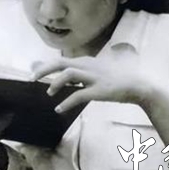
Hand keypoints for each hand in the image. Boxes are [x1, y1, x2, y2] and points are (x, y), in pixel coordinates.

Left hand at [32, 56, 148, 112]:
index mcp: (86, 62)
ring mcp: (94, 77)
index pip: (62, 60)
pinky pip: (79, 95)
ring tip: (48, 92)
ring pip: (69, 74)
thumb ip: (81, 73)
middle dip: (44, 69)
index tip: (35, 73)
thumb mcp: (96, 72)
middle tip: (32, 78)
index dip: (46, 66)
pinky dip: (67, 102)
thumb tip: (66, 77)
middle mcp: (88, 66)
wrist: (136, 86)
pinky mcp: (99, 90)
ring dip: (56, 83)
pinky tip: (59, 109)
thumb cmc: (115, 80)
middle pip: (61, 63)